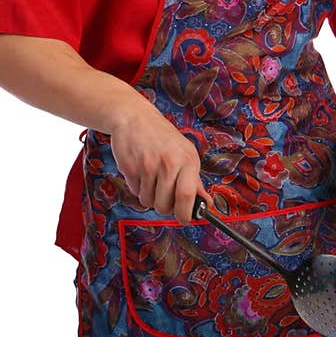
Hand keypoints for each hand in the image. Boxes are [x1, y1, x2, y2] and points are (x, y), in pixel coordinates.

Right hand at [110, 100, 212, 223]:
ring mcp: (147, 165)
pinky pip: (134, 192)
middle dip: (164, 208)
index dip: (185, 213)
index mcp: (187, 159)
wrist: (135, 117)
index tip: (185, 219)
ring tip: (151, 178)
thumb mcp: (185, 153)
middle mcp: (168, 162)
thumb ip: (195, 180)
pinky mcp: (130, 167)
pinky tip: (140, 171)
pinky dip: (137, 187)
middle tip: (164, 196)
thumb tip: (206, 204)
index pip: (187, 195)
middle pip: (165, 205)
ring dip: (149, 197)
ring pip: (148, 202)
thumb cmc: (163, 138)